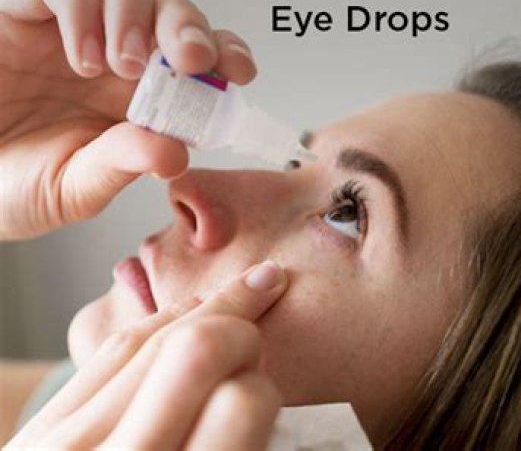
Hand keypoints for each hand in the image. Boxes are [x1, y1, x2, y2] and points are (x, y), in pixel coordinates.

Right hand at [0, 0, 256, 239]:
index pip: (199, 56)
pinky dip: (80, 9)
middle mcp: (116, 55)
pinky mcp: (24, 13)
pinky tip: (82, 58)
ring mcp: (72, 29)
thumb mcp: (77, 188)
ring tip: (121, 67)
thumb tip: (176, 153)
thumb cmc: (16, 183)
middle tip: (190, 59)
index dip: (226, 51)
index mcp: (142, 96)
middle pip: (169, 7)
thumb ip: (122, 164)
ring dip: (136, 14)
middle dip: (188, 25)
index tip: (239, 71)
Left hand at [7, 261, 286, 448]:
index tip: (268, 384)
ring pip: (147, 338)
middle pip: (194, 351)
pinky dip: (157, 327)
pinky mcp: (37, 433)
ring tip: (238, 299)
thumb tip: (264, 397)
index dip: (266, 383)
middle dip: (238, 324)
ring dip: (202, 311)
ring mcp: (64, 447)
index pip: (242, 401)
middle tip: (257, 331)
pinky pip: (110, 353)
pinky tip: (185, 319)